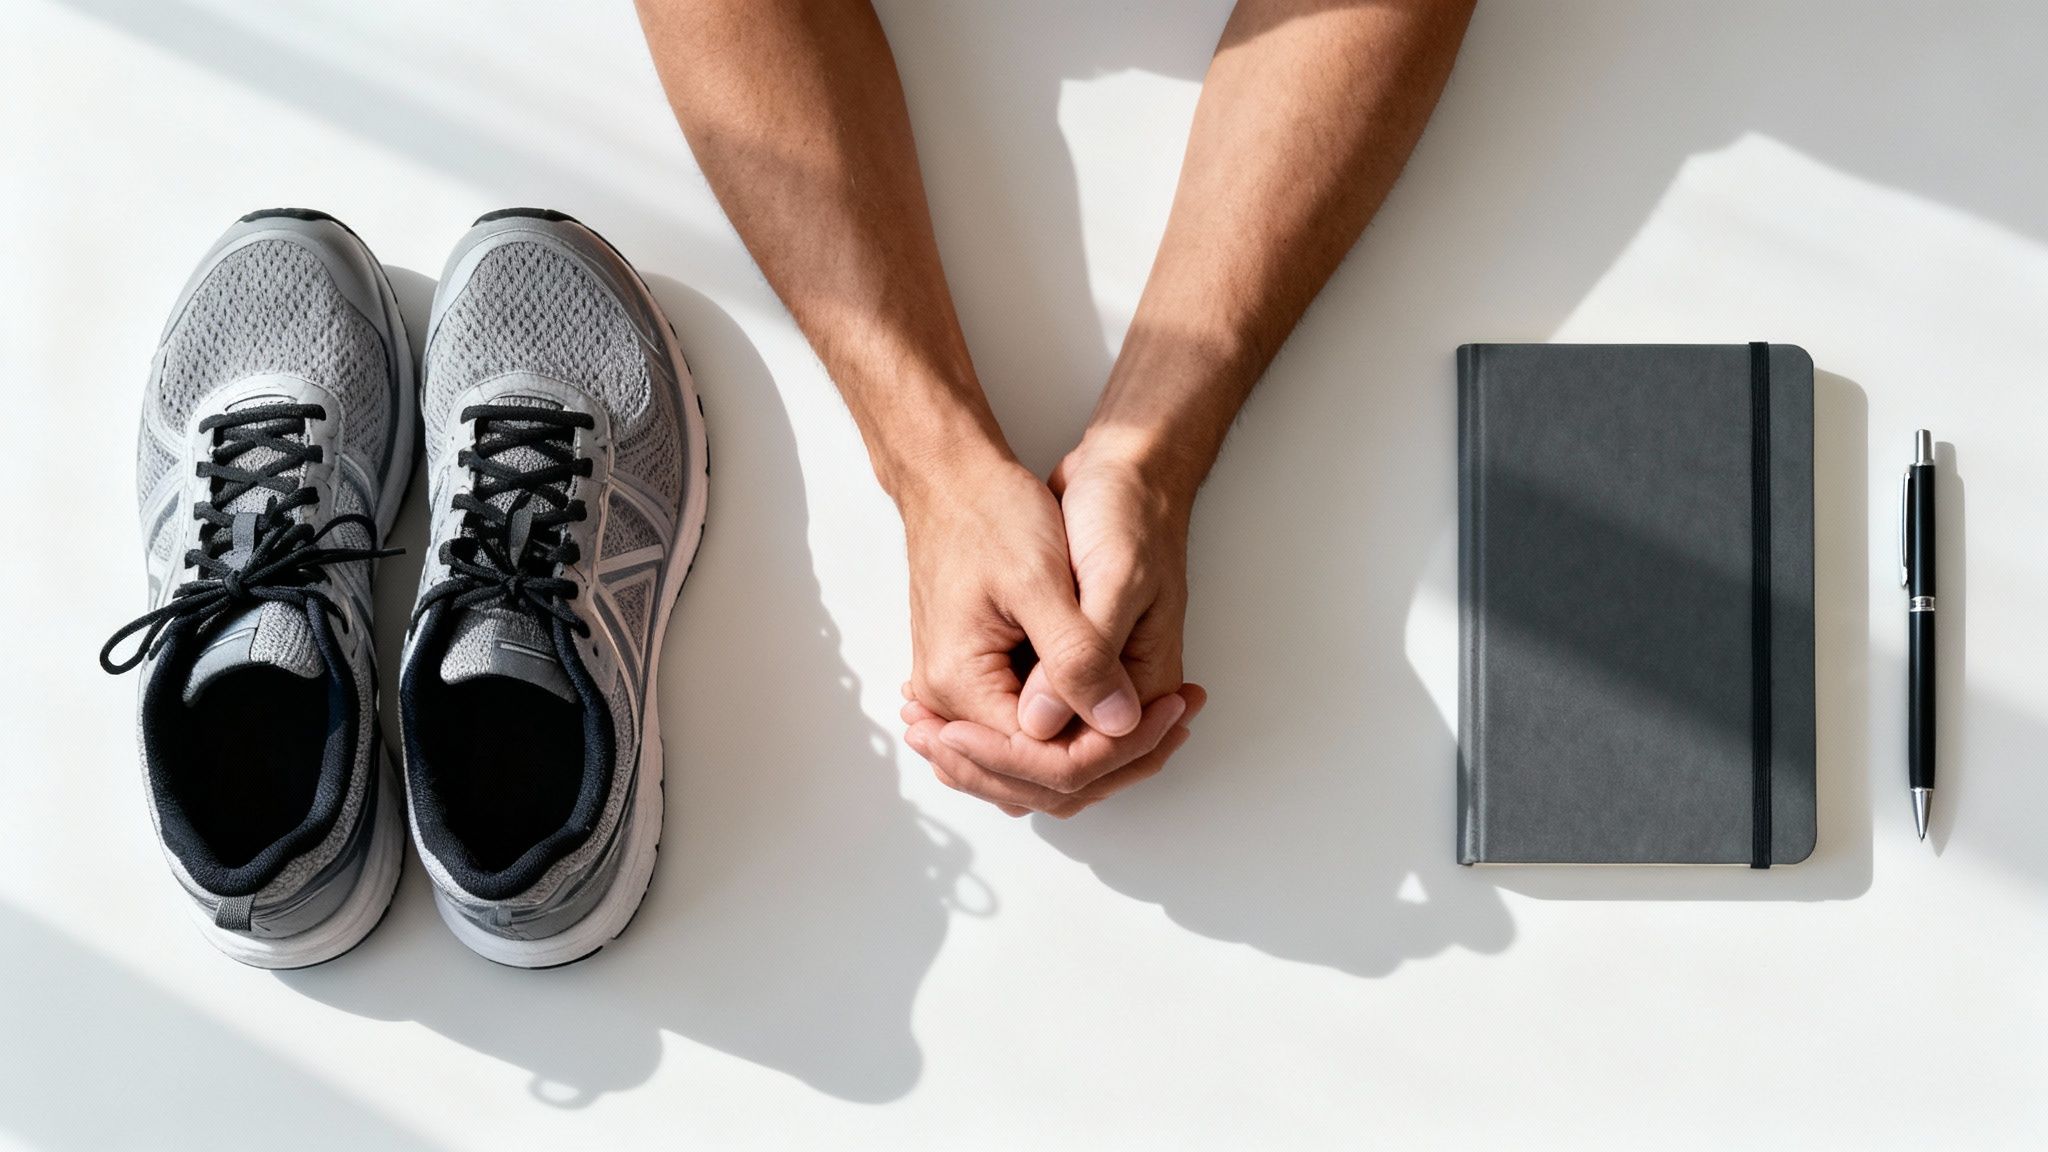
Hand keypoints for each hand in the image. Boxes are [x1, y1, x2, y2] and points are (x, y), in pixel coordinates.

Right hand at [897, 455, 1187, 814]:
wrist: (954, 480)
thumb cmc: (991, 515)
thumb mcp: (1040, 579)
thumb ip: (1076, 655)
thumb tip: (1116, 723)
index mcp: (961, 685)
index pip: (1045, 763)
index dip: (1115, 750)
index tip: (1173, 712)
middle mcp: (948, 704)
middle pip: (1036, 782)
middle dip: (1113, 762)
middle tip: (1177, 717)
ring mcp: (958, 699)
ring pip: (1033, 770)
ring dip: (1098, 754)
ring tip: (1162, 719)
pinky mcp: (976, 685)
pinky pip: (1025, 740)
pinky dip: (1075, 736)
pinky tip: (1121, 710)